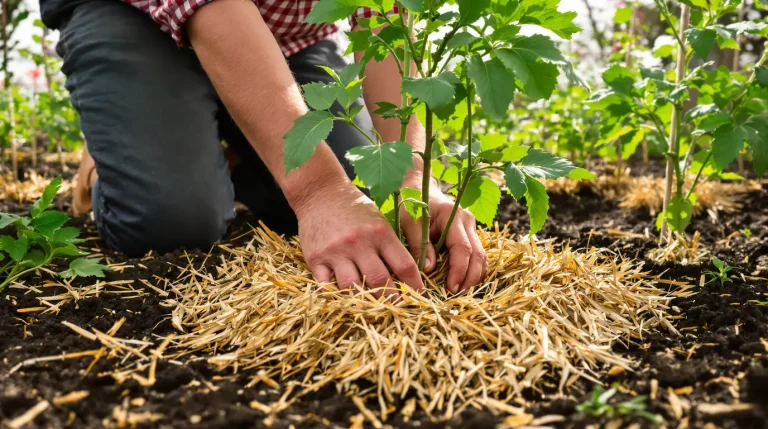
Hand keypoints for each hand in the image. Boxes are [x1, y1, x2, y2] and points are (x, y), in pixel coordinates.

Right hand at [297, 182, 424, 298]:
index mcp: (380, 233)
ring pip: (353, 288)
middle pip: (380, 282)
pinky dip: (335, 296)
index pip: (404, 265)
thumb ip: (391, 244)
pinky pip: (326, 285)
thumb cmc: (354, 207)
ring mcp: (336, 252)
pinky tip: (344, 302)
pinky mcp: (315, 258)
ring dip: (364, 302)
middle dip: (392, 300)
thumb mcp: (379, 219)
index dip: (415, 285)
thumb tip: (410, 273)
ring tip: (373, 310)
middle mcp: (359, 243)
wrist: (319, 192)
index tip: (419, 297)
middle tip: (398, 310)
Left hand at [400, 180, 486, 293]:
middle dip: (470, 278)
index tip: (451, 288)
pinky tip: (463, 282)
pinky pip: (477, 255)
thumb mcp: (409, 222)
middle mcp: (468, 221)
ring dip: (474, 276)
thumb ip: (419, 243)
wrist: (418, 187)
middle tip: (457, 295)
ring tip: (461, 292)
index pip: (463, 248)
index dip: (459, 270)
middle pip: (478, 254)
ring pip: (481, 256)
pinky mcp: (470, 233)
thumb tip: (429, 269)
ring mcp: (471, 227)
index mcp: (453, 216)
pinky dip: (473, 270)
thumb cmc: (411, 204)